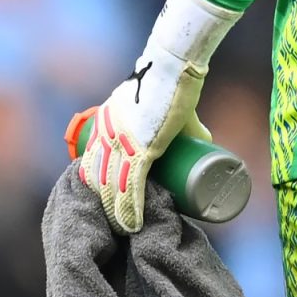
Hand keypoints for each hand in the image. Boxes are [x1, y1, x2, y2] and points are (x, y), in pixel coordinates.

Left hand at [79, 48, 209, 233]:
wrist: (174, 66)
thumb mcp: (167, 108)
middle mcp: (106, 133)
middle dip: (105, 204)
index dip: (98, 186)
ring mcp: (120, 141)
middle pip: (98, 178)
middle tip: (119, 222)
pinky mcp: (139, 148)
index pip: (93, 162)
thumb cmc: (173, 82)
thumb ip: (185, 125)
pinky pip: (129, 185)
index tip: (110, 204)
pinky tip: (130, 225)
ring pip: (111, 186)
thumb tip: (204, 143)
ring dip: (116, 212)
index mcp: (106, 124)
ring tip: (125, 231)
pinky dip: (129, 207)